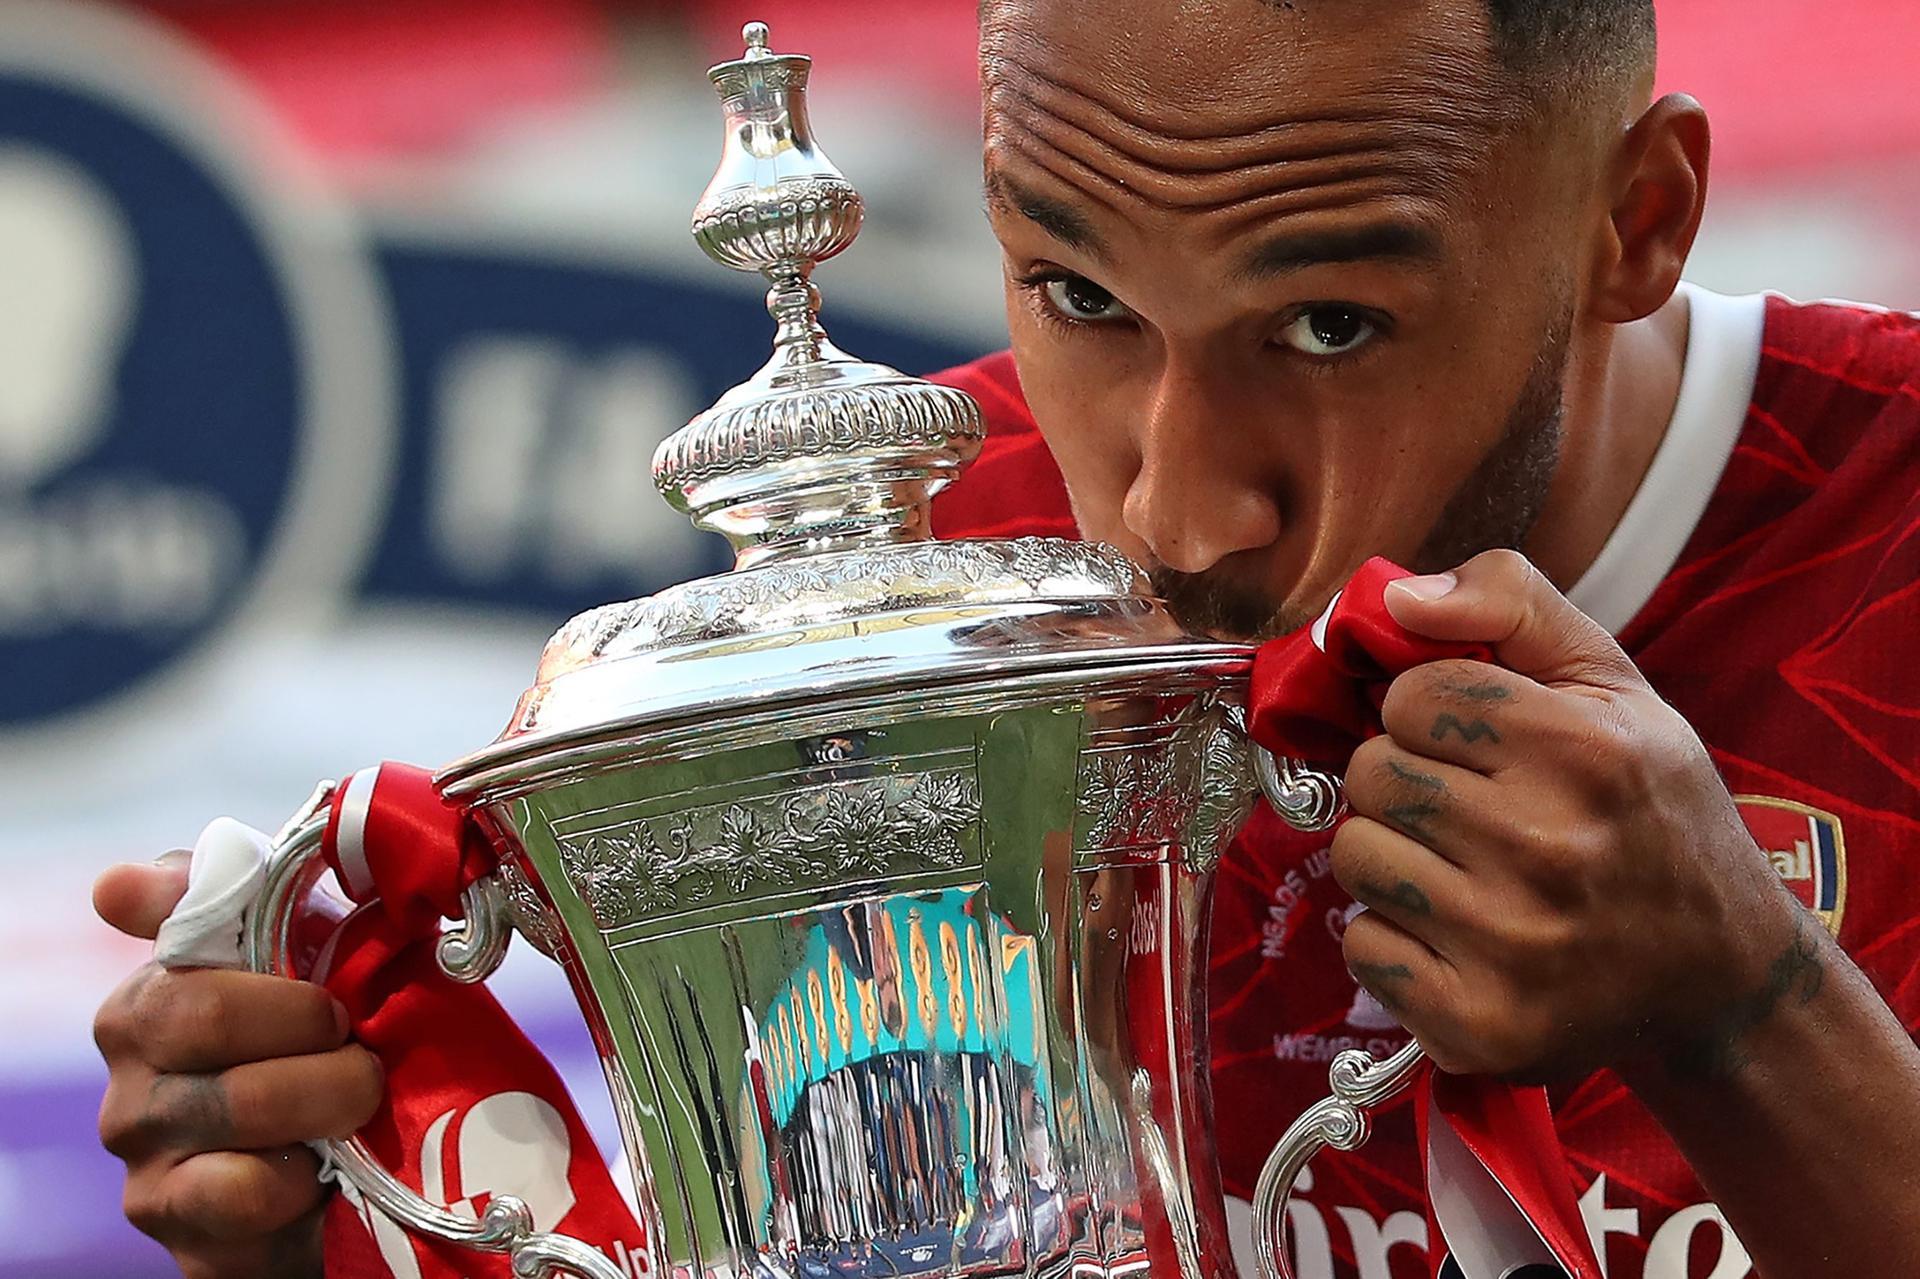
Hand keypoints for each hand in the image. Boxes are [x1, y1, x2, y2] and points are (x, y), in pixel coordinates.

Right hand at [93, 855, 382, 1278]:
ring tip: (360, 1105)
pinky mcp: (171, 1220)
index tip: (326, 998)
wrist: (353, 1182)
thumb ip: (258, 898)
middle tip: (362, 1047)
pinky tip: (317, 1174)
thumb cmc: (335, 1057)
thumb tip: (115, 885)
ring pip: (241, 1101)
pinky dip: (300, 1178)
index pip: (179, 928)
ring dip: (330, 1098)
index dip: (264, 948)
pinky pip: (240, 1189)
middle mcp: (130, 1066)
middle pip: (211, 1014)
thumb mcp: (324, 964)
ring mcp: (143, 1149)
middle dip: (316, 1027)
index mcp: (155, 991)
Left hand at [1331, 549, 1809, 1082]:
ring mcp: (1509, 945)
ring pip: (1354, 855)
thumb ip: (1510, 605)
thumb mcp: (1614, 685)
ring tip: (1465, 870)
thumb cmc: (1652, 812)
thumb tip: (1396, 596)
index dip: (1430, 711)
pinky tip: (1460, 935)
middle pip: (1371, 773)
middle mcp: (1546, 848)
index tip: (1475, 743)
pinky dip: (1395, 937)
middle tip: (1469, 810)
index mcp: (1583, 750)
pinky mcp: (1477, 1023)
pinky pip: (1361, 943)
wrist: (1722, 976)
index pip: (1412, 695)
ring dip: (1393, 856)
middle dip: (1405, 781)